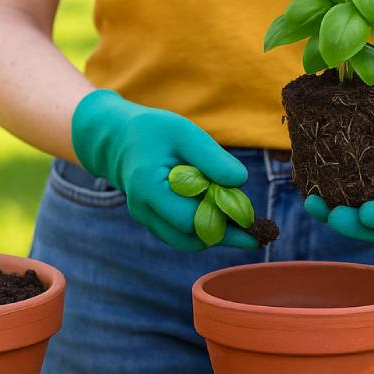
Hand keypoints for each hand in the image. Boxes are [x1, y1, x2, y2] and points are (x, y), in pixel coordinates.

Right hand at [71, 91, 256, 250]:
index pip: (188, 218)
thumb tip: (240, 183)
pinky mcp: (154, 222)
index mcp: (147, 187)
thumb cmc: (154, 132)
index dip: (218, 213)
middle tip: (255, 225)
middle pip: (190, 237)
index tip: (243, 204)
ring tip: (244, 223)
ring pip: (188, 242)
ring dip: (217, 233)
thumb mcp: (184, 132)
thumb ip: (211, 157)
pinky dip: (205, 228)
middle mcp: (143, 210)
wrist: (118, 140)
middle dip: (223, 230)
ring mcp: (147, 220)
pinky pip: (183, 235)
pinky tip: (226, 216)